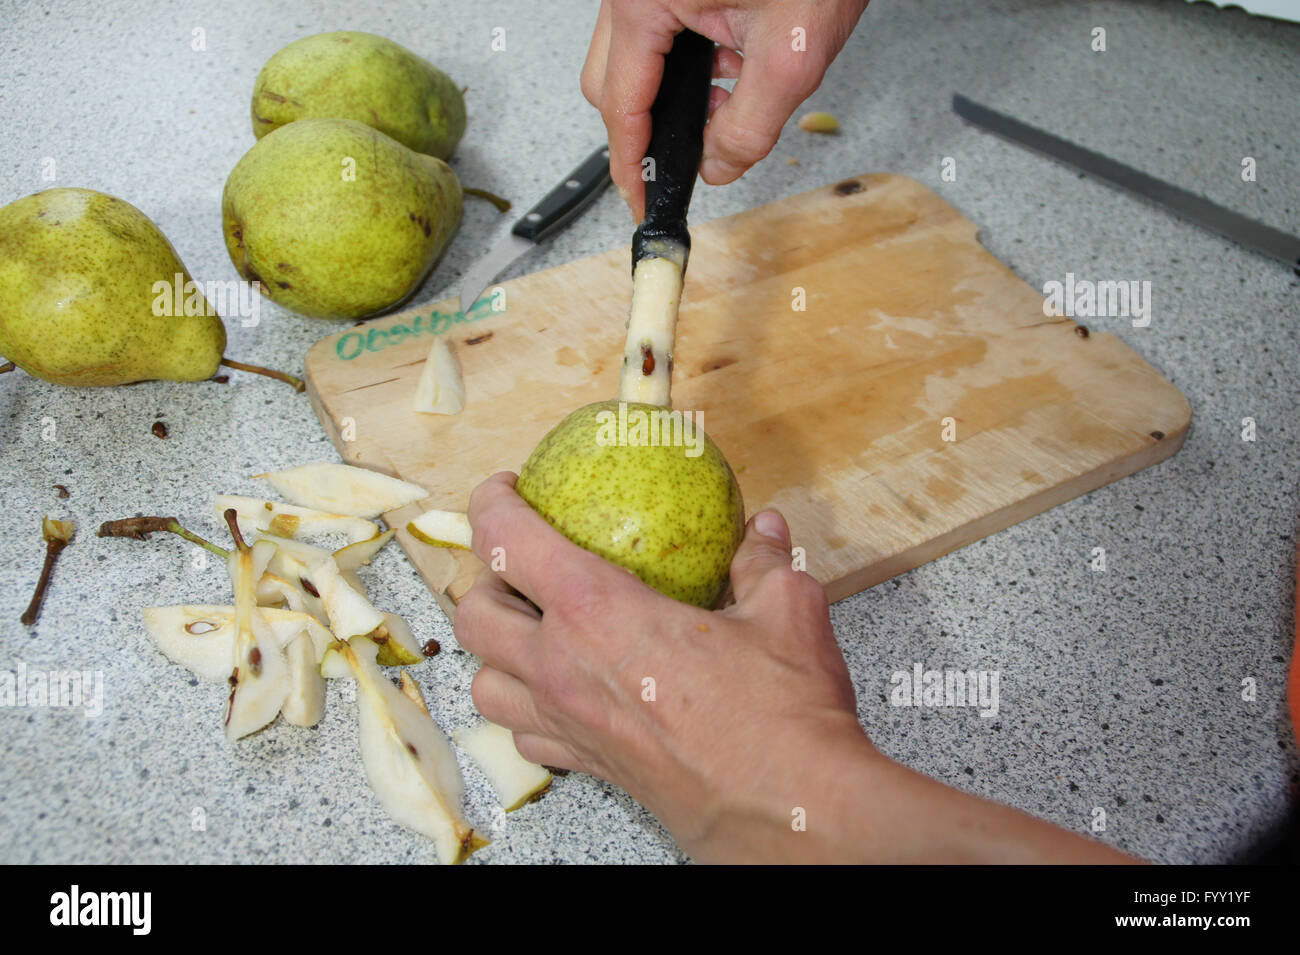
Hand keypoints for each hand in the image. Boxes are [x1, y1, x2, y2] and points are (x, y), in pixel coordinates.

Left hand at [456, 471, 866, 860]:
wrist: (788, 806)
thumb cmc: (780, 711)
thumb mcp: (785, 610)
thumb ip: (762, 562)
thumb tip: (763, 529)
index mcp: (595, 610)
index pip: (506, 539)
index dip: (491, 503)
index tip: (504, 489)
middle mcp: (562, 667)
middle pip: (474, 616)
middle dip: (483, 581)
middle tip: (520, 566)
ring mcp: (568, 723)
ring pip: (484, 684)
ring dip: (495, 651)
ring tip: (531, 632)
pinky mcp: (587, 765)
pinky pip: (526, 735)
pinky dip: (527, 709)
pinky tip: (564, 694)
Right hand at [580, 0, 869, 220]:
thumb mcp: (792, 57)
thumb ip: (748, 129)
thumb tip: (717, 167)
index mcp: (644, 0)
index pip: (622, 105)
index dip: (631, 164)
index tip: (640, 199)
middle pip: (611, 83)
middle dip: (648, 129)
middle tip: (680, 166)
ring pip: (632, 60)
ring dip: (672, 96)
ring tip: (725, 103)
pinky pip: (657, 35)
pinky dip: (687, 65)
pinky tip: (729, 67)